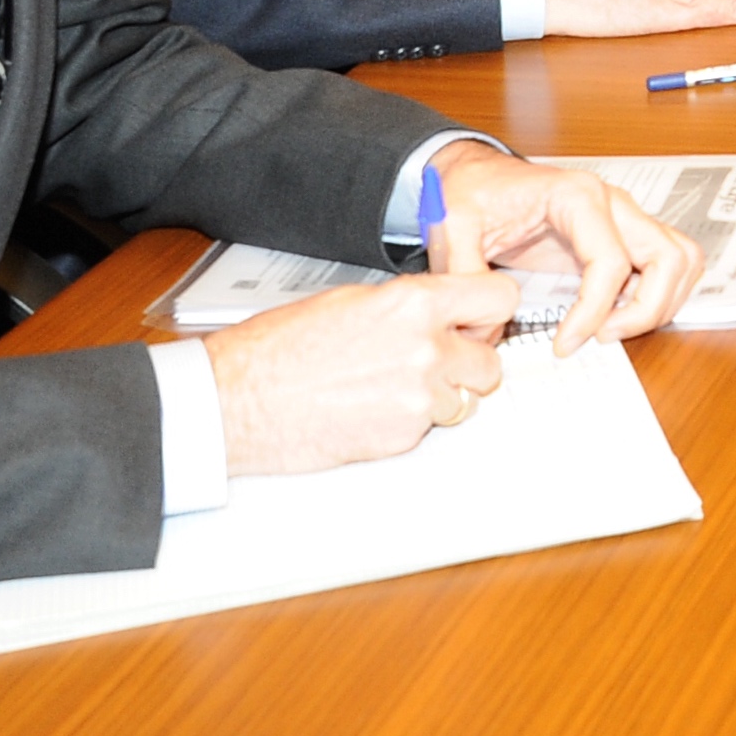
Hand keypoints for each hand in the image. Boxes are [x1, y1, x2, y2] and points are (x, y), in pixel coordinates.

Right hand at [206, 269, 521, 476]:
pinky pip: (431, 428)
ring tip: (391, 385)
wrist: (235, 401)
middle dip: (467, 360)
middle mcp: (425, 348)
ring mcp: (418, 397)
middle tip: (436, 359)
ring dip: (441, 395)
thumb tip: (442, 308)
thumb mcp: (350, 300)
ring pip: (465, 398)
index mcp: (413, 304)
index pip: (500, 298)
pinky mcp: (403, 437)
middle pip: (490, 358)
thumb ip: (408, 304)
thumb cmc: (276, 349)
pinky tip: (372, 408)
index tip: (481, 318)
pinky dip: (410, 421)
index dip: (491, 310)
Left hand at [426, 141, 703, 352]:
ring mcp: (624, 217)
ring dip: (662, 301)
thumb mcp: (452, 228)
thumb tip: (486, 331)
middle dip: (646, 309)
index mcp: (576, 196)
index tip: (565, 344)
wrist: (476, 174)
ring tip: (614, 328)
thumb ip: (465, 277)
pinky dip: (660, 294)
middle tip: (603, 337)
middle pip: (669, 256)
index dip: (594, 312)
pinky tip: (618, 316)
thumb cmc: (472, 192)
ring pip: (681, 258)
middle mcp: (612, 203)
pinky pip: (668, 263)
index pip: (611, 261)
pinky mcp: (624, 235)